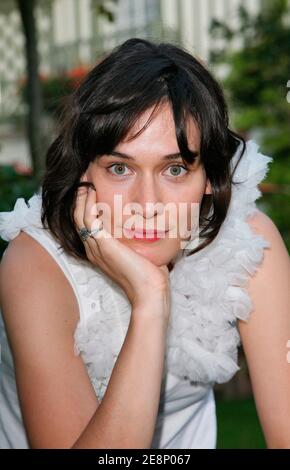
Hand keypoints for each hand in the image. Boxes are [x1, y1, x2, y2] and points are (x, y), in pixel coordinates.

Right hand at [73, 179, 170, 311]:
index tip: (91, 187)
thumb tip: (147, 225)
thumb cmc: (150, 276)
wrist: (150, 292)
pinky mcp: (104, 245)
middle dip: (80, 197)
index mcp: (99, 252)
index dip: (85, 205)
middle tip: (84, 178)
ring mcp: (96, 248)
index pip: (86, 224)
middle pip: (78, 218)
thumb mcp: (139, 253)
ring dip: (81, 196)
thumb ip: (136, 240)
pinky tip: (92, 191)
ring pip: (80, 216)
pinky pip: (88, 219)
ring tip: (85, 179)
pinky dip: (87, 203)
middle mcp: (93, 250)